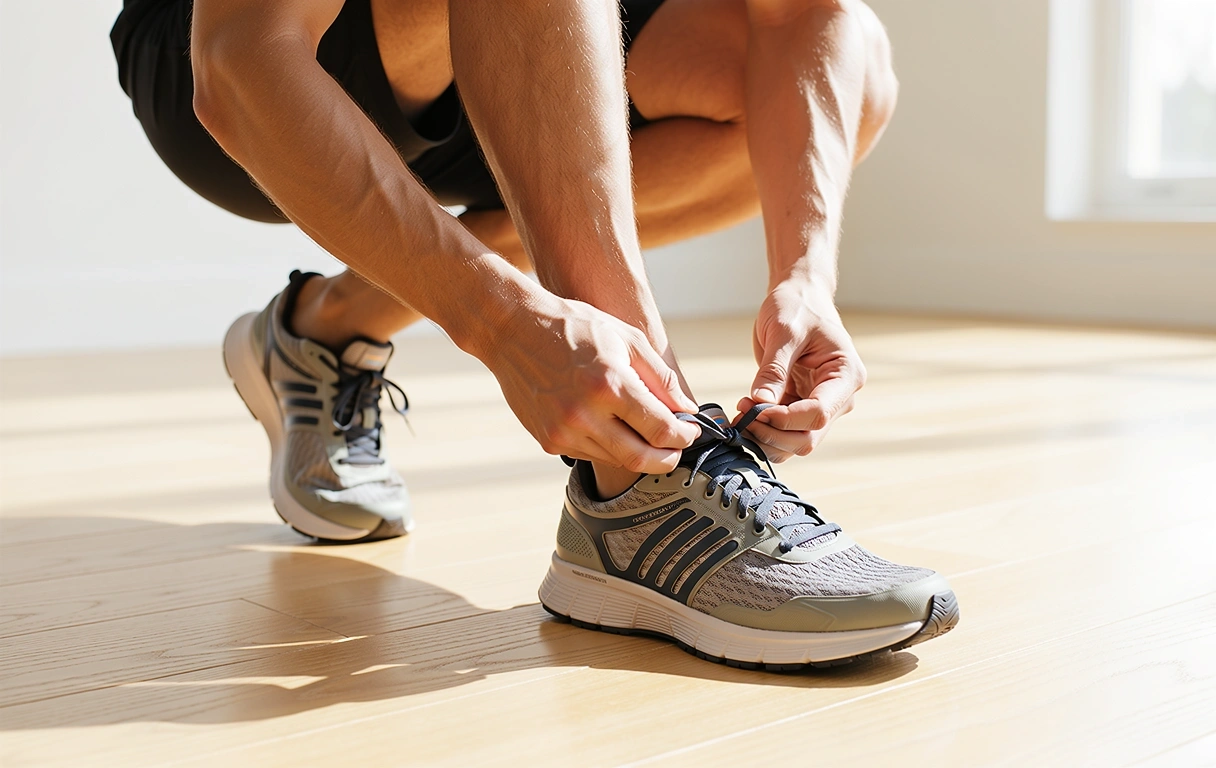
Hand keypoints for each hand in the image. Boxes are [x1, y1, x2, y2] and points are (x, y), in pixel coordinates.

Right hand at [483, 294, 700, 472]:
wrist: (514, 330)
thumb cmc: (573, 327)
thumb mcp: (626, 338)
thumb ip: (661, 377)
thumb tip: (687, 409)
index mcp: (609, 384)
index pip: (661, 430)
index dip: (684, 435)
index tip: (690, 430)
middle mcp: (584, 414)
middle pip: (641, 459)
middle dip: (667, 458)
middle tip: (676, 446)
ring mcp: (563, 431)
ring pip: (615, 460)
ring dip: (638, 453)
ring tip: (645, 433)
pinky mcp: (548, 441)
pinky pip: (590, 455)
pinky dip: (608, 446)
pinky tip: (609, 426)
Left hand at [737, 280, 865, 461]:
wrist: (799, 298)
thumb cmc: (797, 307)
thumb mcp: (784, 332)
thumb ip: (773, 370)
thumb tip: (759, 403)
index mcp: (845, 375)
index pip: (818, 413)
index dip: (784, 419)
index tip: (754, 409)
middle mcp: (839, 397)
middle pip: (807, 437)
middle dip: (772, 433)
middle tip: (742, 412)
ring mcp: (821, 404)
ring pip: (794, 442)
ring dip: (765, 436)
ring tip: (741, 410)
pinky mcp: (801, 406)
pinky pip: (783, 431)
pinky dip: (762, 429)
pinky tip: (745, 411)